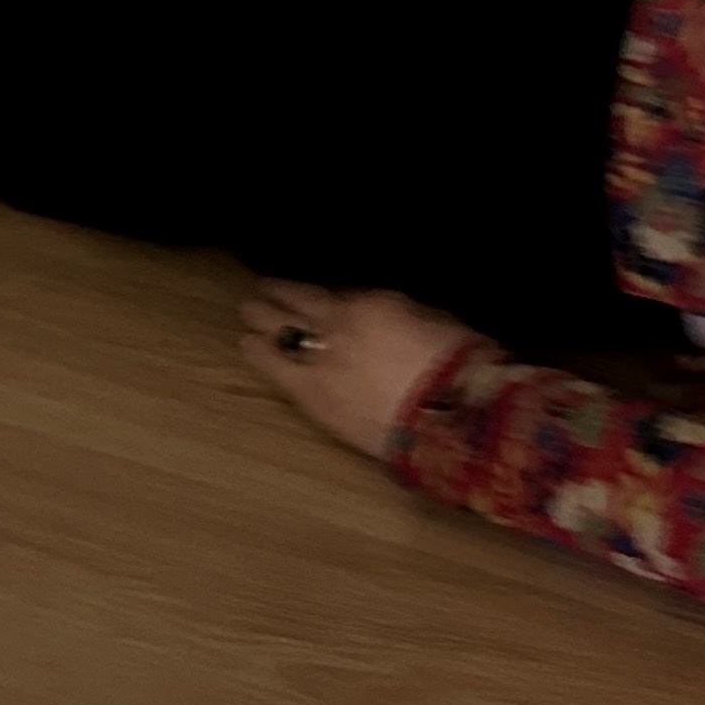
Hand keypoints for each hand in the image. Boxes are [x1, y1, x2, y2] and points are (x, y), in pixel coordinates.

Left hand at [237, 282, 475, 461]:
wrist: (444, 417)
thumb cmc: (457, 369)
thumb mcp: (438, 324)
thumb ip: (407, 315)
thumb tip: (395, 316)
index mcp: (375, 303)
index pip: (342, 293)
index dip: (325, 293)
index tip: (317, 293)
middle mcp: (342, 322)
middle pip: (303, 302)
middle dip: (282, 294)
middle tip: (265, 288)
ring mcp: (322, 355)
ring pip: (283, 327)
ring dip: (264, 317)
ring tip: (249, 311)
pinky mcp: (311, 391)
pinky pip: (276, 366)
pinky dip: (259, 352)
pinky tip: (247, 344)